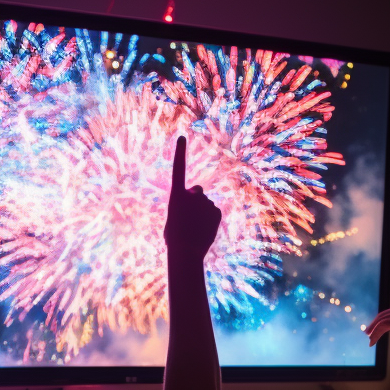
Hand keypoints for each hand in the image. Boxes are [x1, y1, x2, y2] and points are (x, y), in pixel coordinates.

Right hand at [164, 136, 220, 261]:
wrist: (186, 252)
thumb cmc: (174, 238)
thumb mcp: (173, 218)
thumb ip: (183, 206)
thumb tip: (193, 208)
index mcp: (176, 195)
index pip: (178, 168)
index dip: (180, 152)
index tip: (182, 137)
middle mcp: (192, 194)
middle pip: (197, 191)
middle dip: (195, 200)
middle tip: (190, 217)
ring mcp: (205, 202)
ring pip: (205, 204)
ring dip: (202, 214)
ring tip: (195, 228)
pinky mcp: (216, 211)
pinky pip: (214, 212)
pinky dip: (210, 220)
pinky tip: (204, 230)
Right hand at [365, 302, 389, 348]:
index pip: (383, 325)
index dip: (375, 334)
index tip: (370, 344)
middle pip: (383, 316)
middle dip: (374, 326)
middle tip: (367, 336)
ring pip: (389, 313)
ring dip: (380, 321)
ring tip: (374, 330)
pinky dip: (389, 318)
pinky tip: (389, 324)